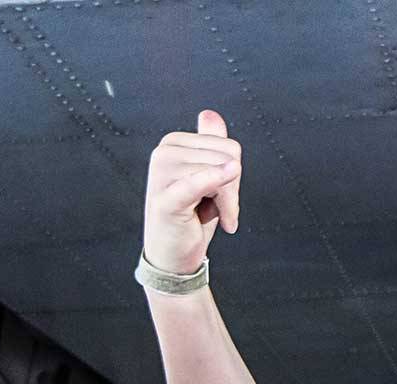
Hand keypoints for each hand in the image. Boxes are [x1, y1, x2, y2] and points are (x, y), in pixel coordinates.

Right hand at [142, 109, 241, 275]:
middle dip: (233, 188)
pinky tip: (226, 205)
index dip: (234, 174)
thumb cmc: (191, 216)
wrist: (174, 255)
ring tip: (214, 217)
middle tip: (221, 209)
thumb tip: (210, 114)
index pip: (228, 146)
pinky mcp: (166, 198)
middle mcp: (164, 152)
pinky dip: (213, 183)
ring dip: (228, 203)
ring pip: (221, 172)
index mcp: (174, 143)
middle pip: (228, 156)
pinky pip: (198, 183)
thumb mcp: (207, 176)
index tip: (223, 195)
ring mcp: (161, 174)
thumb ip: (210, 145)